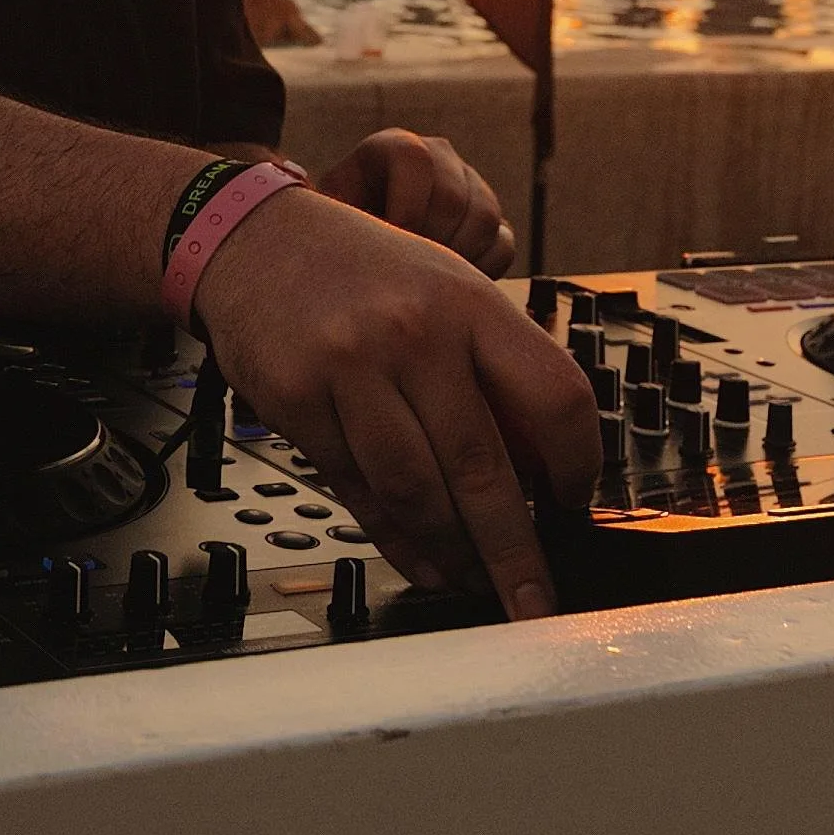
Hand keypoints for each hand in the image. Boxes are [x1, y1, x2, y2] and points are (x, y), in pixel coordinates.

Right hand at [194, 187, 599, 617]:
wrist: (257, 237)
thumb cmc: (362, 269)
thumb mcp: (445, 287)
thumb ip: (492, 365)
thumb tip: (542, 468)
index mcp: (468, 301)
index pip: (554, 395)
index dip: (576, 464)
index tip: (574, 502)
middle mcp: (414, 333)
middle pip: (483, 466)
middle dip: (517, 551)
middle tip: (536, 598)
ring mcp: (351, 367)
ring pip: (418, 492)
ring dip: (454, 554)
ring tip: (475, 582)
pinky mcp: (298, 402)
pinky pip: (359, 493)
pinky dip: (397, 541)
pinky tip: (424, 561)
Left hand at [315, 129, 512, 274]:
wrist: (360, 244)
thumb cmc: (339, 229)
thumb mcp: (332, 212)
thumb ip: (345, 214)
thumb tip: (373, 232)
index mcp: (395, 146)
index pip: (416, 159)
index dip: (406, 207)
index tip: (391, 242)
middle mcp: (440, 156)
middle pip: (454, 196)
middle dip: (431, 242)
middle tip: (409, 272)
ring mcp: (471, 184)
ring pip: (486, 219)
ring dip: (458, 258)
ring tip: (428, 280)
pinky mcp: (490, 217)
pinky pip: (503, 244)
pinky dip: (482, 268)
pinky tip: (451, 279)